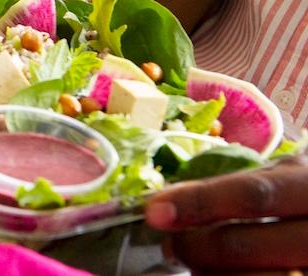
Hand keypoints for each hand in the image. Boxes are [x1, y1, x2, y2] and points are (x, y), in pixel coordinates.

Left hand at [146, 155, 307, 271]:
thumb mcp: (289, 179)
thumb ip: (241, 189)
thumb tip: (168, 203)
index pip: (254, 195)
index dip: (199, 203)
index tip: (155, 211)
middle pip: (247, 244)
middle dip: (196, 247)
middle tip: (173, 247)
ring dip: (212, 274)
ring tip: (195, 266)